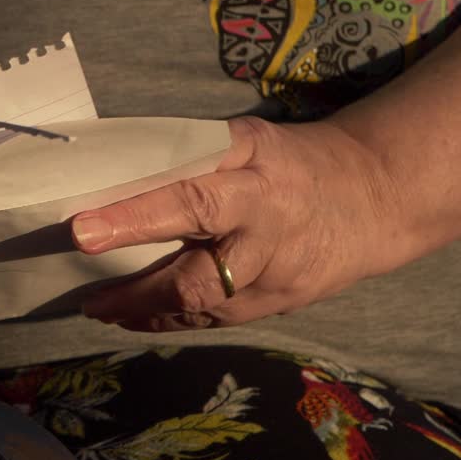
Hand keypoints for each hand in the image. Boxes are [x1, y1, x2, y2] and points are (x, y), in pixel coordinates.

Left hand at [71, 116, 404, 330]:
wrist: (378, 194)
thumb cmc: (290, 159)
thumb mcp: (247, 140)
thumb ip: (190, 156)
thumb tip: (110, 172)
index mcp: (252, 171)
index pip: (188, 196)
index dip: (134, 217)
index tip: (82, 231)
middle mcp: (265, 226)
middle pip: (200, 273)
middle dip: (138, 291)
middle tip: (88, 301)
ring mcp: (278, 272)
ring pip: (206, 305)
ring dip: (148, 312)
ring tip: (102, 309)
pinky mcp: (285, 302)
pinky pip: (221, 318)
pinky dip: (176, 319)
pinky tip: (140, 317)